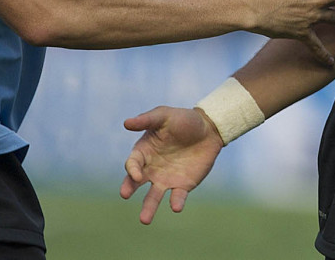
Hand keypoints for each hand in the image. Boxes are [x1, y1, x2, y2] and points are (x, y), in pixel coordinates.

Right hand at [120, 106, 223, 224]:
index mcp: (144, 152)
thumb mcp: (165, 115)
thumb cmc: (183, 120)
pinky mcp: (183, 186)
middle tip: (125, 195)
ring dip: (149, 207)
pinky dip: (176, 202)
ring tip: (145, 220)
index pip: (132, 164)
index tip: (137, 174)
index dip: (132, 169)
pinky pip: (177, 197)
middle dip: (129, 188)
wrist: (209, 129)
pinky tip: (176, 206)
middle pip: (136, 183)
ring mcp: (166, 179)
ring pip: (153, 196)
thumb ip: (147, 120)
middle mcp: (151, 169)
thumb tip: (126, 123)